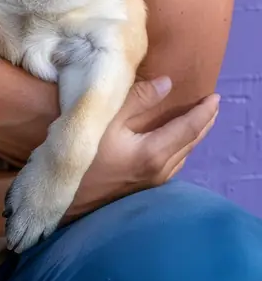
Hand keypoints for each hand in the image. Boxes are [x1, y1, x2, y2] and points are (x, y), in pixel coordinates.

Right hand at [64, 76, 219, 220]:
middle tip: (213, 105)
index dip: (205, 111)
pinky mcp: (143, 188)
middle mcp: (160, 171)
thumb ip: (138, 98)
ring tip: (200, 119)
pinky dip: (181, 147)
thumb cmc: (83, 153)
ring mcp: (152, 183)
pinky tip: (176, 141)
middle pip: (191, 143)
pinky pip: (173, 163)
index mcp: (153, 152)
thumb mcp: (107, 118)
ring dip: (194, 136)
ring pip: (183, 155)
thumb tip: (167, 84)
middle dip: (205, 122)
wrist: (64, 196)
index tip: (216, 97)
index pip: (189, 128)